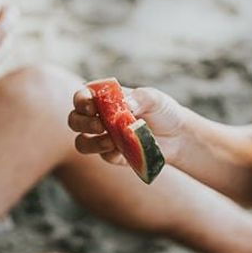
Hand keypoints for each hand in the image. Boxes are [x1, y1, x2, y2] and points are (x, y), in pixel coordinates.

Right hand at [68, 85, 186, 165]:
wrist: (177, 135)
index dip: (81, 101)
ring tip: (111, 140)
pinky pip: (103, 156)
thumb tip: (128, 104)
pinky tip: (125, 149)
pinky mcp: (112, 155)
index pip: (82, 97)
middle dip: (83, 123)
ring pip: (81, 142)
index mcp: (103, 97)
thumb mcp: (155, 99)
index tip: (92, 106)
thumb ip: (141, 97)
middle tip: (100, 125)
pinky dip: (111, 153)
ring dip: (91, 142)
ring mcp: (103, 137)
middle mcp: (98, 117)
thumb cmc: (162, 110)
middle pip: (74, 120)